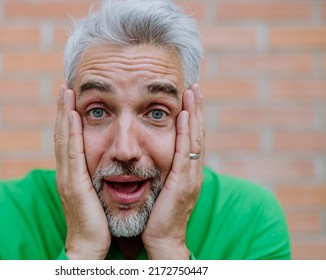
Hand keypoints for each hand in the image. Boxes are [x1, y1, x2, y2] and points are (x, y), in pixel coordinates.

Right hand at [54, 86, 110, 258]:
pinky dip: (70, 132)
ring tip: (65, 93)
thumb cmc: (97, 220)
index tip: (71, 98)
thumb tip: (106, 162)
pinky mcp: (73, 184)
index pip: (70, 140)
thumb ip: (97, 175)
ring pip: (64, 139)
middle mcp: (67, 171)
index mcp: (73, 173)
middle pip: (63, 135)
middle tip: (64, 87)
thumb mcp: (96, 192)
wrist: (91, 244)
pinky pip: (72, 152)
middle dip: (63, 110)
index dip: (68, 118)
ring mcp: (67, 177)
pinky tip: (72, 116)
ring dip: (64, 114)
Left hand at [142, 84, 204, 258]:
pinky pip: (186, 151)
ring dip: (194, 114)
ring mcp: (190, 176)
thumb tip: (151, 159)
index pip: (190, 139)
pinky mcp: (183, 182)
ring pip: (194, 138)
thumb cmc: (157, 216)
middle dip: (197, 109)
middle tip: (195, 87)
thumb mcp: (161, 189)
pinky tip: (185, 115)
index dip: (192, 118)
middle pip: (196, 134)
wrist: (162, 240)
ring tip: (192, 92)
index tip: (189, 98)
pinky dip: (187, 132)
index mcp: (186, 172)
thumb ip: (161, 172)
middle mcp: (192, 171)